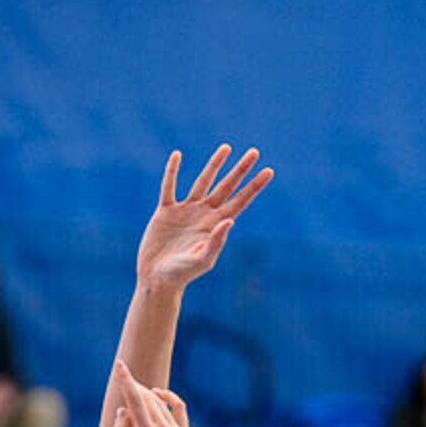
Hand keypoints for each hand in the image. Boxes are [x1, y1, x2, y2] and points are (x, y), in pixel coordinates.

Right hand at [112, 361, 190, 426]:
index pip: (134, 400)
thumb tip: (124, 411)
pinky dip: (168, 399)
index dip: (125, 380)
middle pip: (146, 399)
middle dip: (134, 388)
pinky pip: (179, 409)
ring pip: (160, 403)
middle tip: (124, 383)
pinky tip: (158, 396)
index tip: (118, 366)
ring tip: (134, 398)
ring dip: (146, 396)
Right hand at [136, 144, 272, 292]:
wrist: (157, 279)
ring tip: (226, 147)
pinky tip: (177, 155)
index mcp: (216, 225)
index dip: (254, 186)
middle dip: (241, 170)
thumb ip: (216, 241)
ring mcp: (186, 211)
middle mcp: (204, 214)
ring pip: (203, 181)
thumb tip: (230, 220)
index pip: (240, 201)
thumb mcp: (202, 260)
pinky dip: (172, 171)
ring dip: (215, 164)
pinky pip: (169, 187)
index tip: (269, 171)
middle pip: (227, 186)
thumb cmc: (182, 274)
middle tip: (255, 152)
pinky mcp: (166, 211)